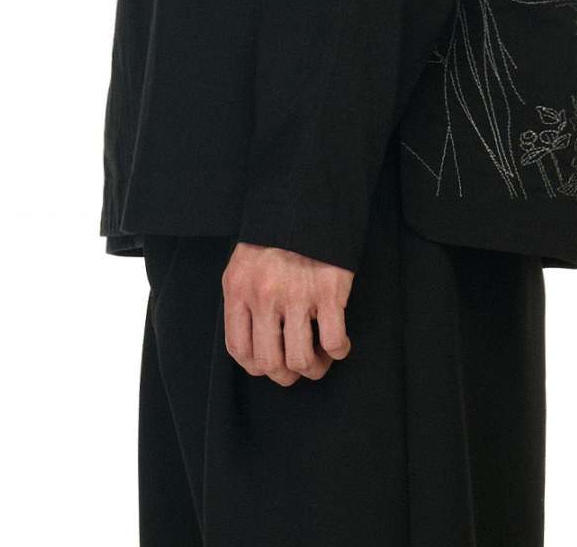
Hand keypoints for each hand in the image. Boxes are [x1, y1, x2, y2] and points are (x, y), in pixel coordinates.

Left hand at [222, 241, 353, 383]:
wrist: (307, 200)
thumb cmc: (276, 235)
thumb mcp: (245, 264)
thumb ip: (245, 300)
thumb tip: (256, 344)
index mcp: (238, 289)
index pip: (239, 350)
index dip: (258, 367)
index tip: (271, 364)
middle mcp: (264, 296)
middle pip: (269, 363)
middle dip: (286, 375)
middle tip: (298, 365)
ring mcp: (297, 295)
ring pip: (300, 360)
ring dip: (313, 368)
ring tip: (320, 356)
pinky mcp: (329, 291)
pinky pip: (333, 342)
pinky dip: (338, 351)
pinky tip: (338, 343)